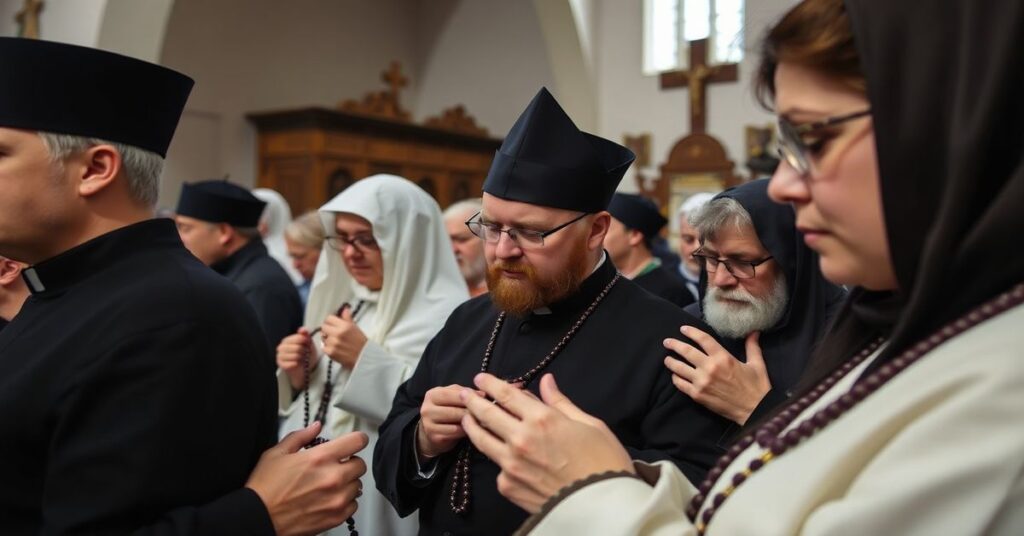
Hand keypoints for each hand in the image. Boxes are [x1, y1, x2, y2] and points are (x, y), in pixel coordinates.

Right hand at [246, 423, 367, 535]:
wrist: (258, 518)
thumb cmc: (264, 489)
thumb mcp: (277, 454)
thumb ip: (300, 437)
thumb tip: (315, 427)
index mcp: (320, 458)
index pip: (357, 441)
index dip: (356, 439)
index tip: (353, 442)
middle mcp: (332, 478)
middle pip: (360, 464)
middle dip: (350, 462)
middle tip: (336, 466)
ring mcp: (336, 499)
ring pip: (357, 486)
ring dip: (347, 483)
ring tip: (329, 485)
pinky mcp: (336, 517)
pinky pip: (353, 505)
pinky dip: (345, 502)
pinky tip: (329, 499)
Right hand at [277, 328, 315, 390]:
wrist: (304, 369)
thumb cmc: (305, 356)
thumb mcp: (308, 344)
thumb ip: (306, 335)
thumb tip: (303, 329)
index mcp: (287, 340)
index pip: (298, 337)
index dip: (305, 342)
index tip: (307, 344)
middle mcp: (281, 347)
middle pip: (297, 347)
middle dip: (303, 351)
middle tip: (303, 353)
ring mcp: (280, 356)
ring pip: (295, 355)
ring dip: (300, 358)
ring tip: (300, 359)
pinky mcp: (280, 364)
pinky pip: (292, 363)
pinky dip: (296, 364)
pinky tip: (296, 364)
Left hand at [319, 306, 367, 368]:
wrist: (364, 358)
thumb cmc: (362, 344)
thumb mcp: (356, 328)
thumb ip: (347, 319)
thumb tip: (344, 310)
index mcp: (345, 326)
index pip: (329, 318)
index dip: (330, 321)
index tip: (332, 324)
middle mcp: (338, 333)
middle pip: (323, 327)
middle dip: (327, 329)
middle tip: (333, 333)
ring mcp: (333, 343)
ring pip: (323, 338)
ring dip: (328, 339)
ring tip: (337, 342)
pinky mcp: (331, 352)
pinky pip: (324, 347)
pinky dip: (328, 348)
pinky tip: (336, 348)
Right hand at [417, 384, 478, 459]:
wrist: (432, 433)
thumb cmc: (446, 411)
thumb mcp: (452, 397)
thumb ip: (466, 392)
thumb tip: (483, 394)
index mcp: (432, 395)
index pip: (453, 393)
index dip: (470, 395)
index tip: (484, 397)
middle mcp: (427, 409)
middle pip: (456, 409)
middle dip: (472, 411)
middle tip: (487, 412)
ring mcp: (429, 425)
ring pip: (458, 422)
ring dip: (472, 421)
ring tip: (482, 420)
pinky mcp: (435, 438)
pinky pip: (457, 433)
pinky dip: (467, 431)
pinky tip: (473, 429)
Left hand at [461, 373, 632, 512]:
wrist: (603, 507)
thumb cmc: (604, 462)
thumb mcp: (589, 424)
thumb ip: (561, 403)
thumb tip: (546, 382)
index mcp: (542, 418)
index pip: (506, 394)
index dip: (489, 384)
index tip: (480, 379)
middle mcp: (521, 439)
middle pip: (486, 414)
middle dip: (473, 401)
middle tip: (465, 395)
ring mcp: (511, 464)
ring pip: (481, 440)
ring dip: (471, 426)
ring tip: (467, 419)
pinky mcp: (508, 486)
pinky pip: (497, 467)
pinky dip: (497, 458)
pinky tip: (498, 455)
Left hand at [663, 327, 769, 424]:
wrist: (755, 411)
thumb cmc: (757, 387)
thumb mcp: (757, 364)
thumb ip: (752, 347)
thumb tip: (754, 332)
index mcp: (723, 358)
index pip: (703, 339)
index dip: (691, 332)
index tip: (683, 329)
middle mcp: (710, 368)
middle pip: (686, 351)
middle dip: (674, 344)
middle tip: (667, 342)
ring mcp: (702, 382)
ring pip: (679, 367)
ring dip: (671, 361)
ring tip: (667, 358)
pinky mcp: (698, 395)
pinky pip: (681, 384)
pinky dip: (675, 378)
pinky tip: (674, 375)